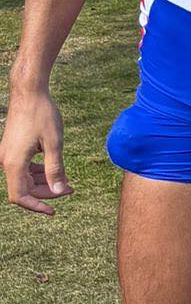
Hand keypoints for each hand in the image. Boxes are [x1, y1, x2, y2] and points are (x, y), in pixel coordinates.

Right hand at [1, 88, 71, 215]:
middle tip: (70, 189)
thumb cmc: (42, 115)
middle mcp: (6, 161)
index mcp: (14, 163)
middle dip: (47, 192)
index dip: (36, 206)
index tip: (54, 210)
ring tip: (66, 181)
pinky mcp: (11, 148)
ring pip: (23, 178)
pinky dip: (37, 171)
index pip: (20, 196)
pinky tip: (53, 168)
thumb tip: (60, 191)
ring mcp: (7, 154)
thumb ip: (56, 169)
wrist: (29, 93)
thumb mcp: (54, 144)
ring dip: (43, 182)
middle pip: (24, 189)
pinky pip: (23, 167)